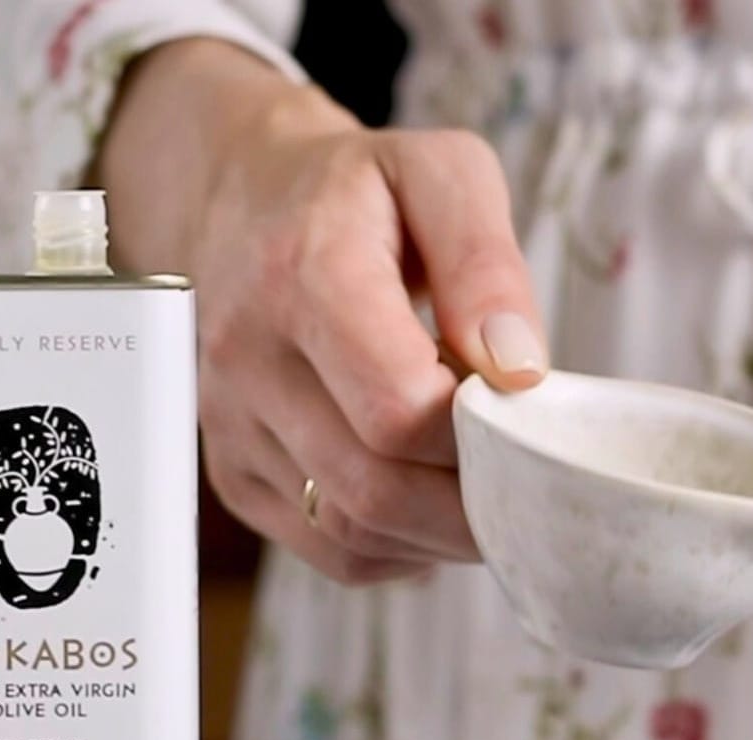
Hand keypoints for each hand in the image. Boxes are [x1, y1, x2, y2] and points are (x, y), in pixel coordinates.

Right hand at [97, 40, 548, 584]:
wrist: (241, 201)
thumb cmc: (356, 193)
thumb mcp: (440, 175)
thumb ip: (487, 263)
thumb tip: (518, 369)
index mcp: (300, 274)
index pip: (398, 409)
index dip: (477, 436)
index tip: (517, 414)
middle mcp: (247, 358)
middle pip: (375, 488)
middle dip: (468, 502)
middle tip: (520, 477)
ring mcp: (231, 427)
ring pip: (353, 534)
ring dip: (436, 532)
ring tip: (477, 483)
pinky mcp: (233, 476)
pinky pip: (332, 551)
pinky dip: (398, 545)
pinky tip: (423, 495)